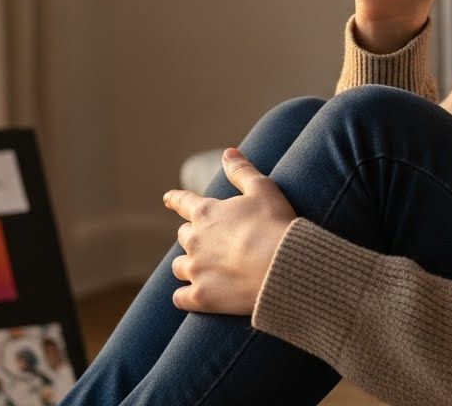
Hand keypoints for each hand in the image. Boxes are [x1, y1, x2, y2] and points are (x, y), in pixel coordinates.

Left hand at [162, 147, 296, 315]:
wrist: (283, 267)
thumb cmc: (275, 225)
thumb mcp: (263, 189)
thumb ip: (241, 170)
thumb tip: (227, 152)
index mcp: (207, 212)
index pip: (183, 202)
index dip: (175, 199)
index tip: (168, 199)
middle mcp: (195, 240)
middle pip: (183, 236)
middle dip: (193, 238)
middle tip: (209, 243)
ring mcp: (196, 270)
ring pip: (179, 267)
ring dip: (188, 267)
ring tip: (202, 271)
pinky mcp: (201, 297)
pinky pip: (181, 298)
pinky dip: (185, 297)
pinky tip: (194, 297)